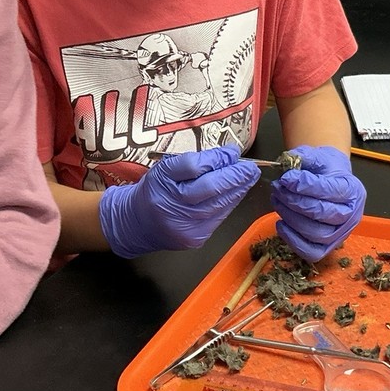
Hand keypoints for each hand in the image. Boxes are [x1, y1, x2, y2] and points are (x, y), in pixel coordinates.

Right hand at [98, 145, 260, 257]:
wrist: (138, 223)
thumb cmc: (156, 190)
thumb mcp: (166, 169)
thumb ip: (195, 161)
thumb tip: (229, 155)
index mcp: (161, 181)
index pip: (193, 166)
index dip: (216, 158)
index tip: (232, 151)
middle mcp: (172, 205)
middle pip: (210, 187)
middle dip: (235, 176)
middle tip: (251, 167)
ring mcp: (184, 225)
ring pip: (219, 204)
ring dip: (238, 190)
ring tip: (249, 178)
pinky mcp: (194, 238)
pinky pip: (218, 218)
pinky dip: (229, 203)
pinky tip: (236, 193)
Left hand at [271, 146, 364, 261]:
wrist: (330, 179)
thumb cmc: (325, 169)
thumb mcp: (318, 156)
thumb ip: (304, 157)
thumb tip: (288, 162)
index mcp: (353, 190)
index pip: (328, 190)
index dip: (304, 185)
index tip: (285, 178)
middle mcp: (352, 215)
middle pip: (321, 213)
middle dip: (294, 201)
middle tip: (277, 188)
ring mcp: (341, 234)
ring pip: (315, 233)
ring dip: (290, 217)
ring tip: (277, 201)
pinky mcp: (328, 247)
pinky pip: (311, 252)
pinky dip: (292, 240)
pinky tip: (281, 223)